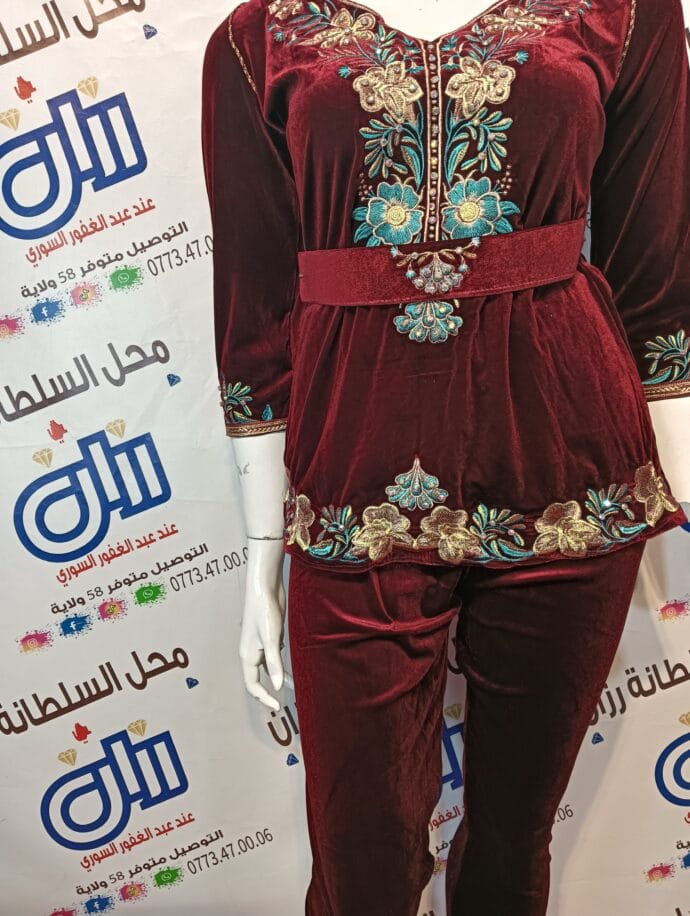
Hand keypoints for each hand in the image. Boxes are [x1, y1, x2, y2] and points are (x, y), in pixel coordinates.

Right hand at [238, 539, 286, 710]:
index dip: (263, 697)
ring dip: (275, 676)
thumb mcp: (271, 639)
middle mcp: (252, 652)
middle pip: (257, 678)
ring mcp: (260, 643)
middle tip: (279, 703)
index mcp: (248, 655)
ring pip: (266, 666)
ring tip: (288, 686)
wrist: (264, 587)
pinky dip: (279, 663)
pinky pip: (272, 655)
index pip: (252, 684)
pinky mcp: (269, 635)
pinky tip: (290, 663)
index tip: (276, 706)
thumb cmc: (263, 611)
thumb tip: (276, 686)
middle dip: (266, 691)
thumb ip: (274, 663)